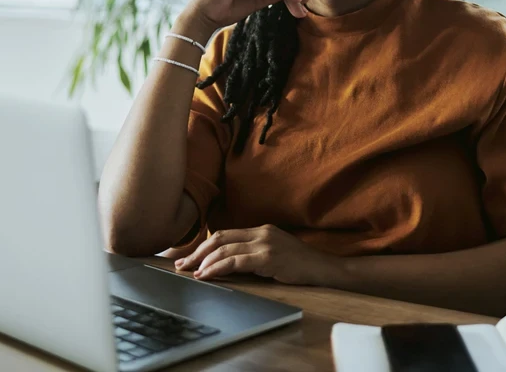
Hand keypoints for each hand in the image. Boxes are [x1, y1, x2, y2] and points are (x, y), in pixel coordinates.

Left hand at [173, 224, 337, 285]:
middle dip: (198, 252)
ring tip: (191, 272)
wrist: (324, 268)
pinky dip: (218, 268)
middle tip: (181, 265)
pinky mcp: (269, 258)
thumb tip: (226, 263)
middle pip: (220, 239)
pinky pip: (236, 261)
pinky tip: (208, 275)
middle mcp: (260, 233)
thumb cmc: (300, 265)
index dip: (204, 245)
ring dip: (204, 261)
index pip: (224, 234)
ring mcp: (265, 244)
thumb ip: (253, 253)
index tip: (190, 257)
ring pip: (225, 249)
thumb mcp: (274, 253)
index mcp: (260, 230)